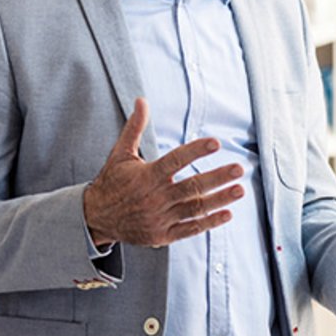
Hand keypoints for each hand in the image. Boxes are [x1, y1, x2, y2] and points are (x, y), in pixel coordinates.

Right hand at [83, 98, 245, 246]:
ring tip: (240, 190)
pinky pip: (189, 229)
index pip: (175, 161)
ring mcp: (160, 218)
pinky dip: (208, 222)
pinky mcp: (162, 235)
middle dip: (217, 178)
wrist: (95, 217)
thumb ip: (134, 128)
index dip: (195, 151)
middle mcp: (155, 198)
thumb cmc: (112, 182)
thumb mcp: (120, 154)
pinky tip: (227, 213)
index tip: (215, 143)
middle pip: (191, 187)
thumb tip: (141, 100)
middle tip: (238, 168)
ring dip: (219, 199)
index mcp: (146, 176)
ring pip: (195, 208)